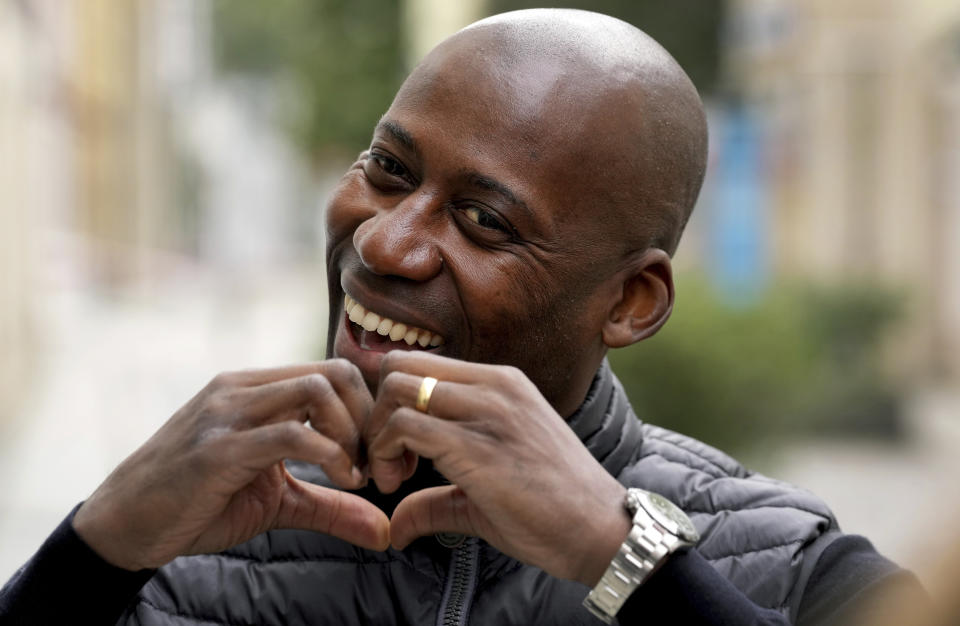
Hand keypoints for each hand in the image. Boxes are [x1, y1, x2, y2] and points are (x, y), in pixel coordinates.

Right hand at [73, 360, 389, 570]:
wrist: (125, 524)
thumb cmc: (198, 503)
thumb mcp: (276, 500)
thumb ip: (331, 505)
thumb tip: (384, 531)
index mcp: (255, 389)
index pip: (333, 371)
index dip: (367, 411)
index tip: (376, 456)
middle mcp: (242, 388)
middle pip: (334, 372)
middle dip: (368, 419)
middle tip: (375, 464)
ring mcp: (228, 412)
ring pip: (317, 389)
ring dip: (352, 433)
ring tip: (356, 474)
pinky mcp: (220, 448)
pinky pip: (292, 433)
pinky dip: (332, 455)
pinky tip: (343, 480)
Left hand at [365, 351, 629, 585]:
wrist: (601, 531)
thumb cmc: (555, 508)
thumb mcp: (491, 486)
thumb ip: (437, 498)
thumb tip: (395, 527)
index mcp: (502, 383)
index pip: (421, 363)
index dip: (394, 403)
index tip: (401, 451)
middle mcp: (494, 385)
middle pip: (400, 365)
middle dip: (377, 412)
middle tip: (390, 461)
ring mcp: (488, 411)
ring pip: (397, 388)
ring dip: (379, 434)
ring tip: (394, 477)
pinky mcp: (477, 446)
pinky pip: (406, 426)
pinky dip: (386, 454)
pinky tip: (399, 486)